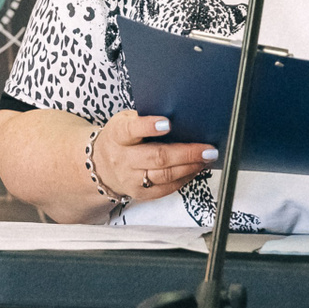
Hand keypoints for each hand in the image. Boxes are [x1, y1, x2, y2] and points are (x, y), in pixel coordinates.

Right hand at [91, 109, 218, 201]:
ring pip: (164, 175)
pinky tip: (195, 169)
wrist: (101, 167)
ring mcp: (131, 178)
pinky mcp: (140, 193)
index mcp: (118, 135)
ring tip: (206, 158)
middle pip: (156, 157)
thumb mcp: (124, 121)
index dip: (148, 126)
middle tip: (207, 149)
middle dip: (185, 153)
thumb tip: (177, 114)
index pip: (131, 129)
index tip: (167, 123)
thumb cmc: (120, 139)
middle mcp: (123, 158)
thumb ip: (144, 117)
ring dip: (189, 167)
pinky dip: (184, 179)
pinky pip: (166, 189)